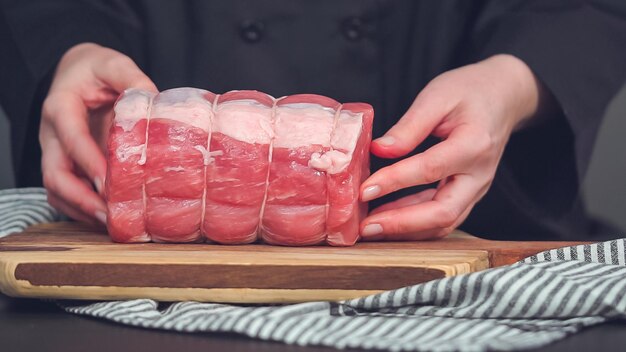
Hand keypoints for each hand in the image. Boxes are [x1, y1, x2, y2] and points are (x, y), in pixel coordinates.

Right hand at [40, 43, 156, 223]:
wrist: (78, 72)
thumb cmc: (95, 69)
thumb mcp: (113, 65)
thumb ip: (132, 79)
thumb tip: (155, 101)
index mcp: (61, 107)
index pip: (72, 139)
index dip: (89, 163)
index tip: (109, 184)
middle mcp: (51, 134)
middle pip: (54, 174)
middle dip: (80, 198)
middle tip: (110, 214)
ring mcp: (55, 152)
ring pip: (57, 190)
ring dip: (81, 210)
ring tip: (111, 224)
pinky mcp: (66, 164)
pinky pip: (65, 193)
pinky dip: (82, 209)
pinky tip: (107, 218)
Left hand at [359, 54, 546, 239]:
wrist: (504, 96)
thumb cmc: (470, 91)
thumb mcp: (437, 96)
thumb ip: (409, 126)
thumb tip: (379, 150)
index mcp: (473, 144)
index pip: (430, 169)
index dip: (395, 182)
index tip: (364, 190)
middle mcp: (480, 174)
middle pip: (443, 211)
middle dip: (402, 224)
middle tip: (366, 226)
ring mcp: (477, 188)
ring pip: (444, 222)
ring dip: (406, 230)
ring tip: (370, 228)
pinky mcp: (469, 194)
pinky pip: (443, 217)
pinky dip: (415, 224)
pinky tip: (388, 218)